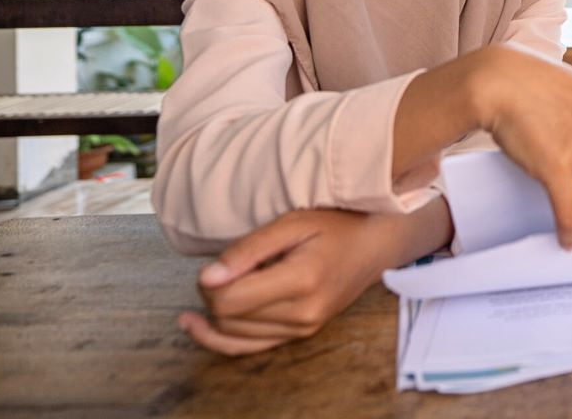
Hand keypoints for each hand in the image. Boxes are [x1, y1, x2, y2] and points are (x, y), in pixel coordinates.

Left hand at [179, 202, 446, 356]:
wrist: (374, 245)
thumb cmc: (336, 225)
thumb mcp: (292, 223)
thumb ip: (249, 249)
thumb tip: (207, 278)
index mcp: (302, 281)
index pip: (230, 300)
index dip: (209, 282)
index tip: (213, 263)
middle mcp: (303, 313)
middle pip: (228, 318)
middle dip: (212, 294)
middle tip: (222, 267)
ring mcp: (303, 328)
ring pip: (233, 334)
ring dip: (217, 311)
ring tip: (220, 284)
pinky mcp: (300, 334)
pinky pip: (247, 347)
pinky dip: (219, 338)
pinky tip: (197, 326)